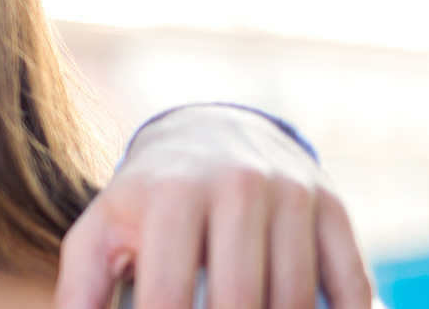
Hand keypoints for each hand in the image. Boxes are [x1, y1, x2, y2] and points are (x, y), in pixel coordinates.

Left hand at [55, 105, 374, 308]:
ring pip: (294, 298)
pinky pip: (348, 284)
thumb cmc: (145, 203)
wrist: (212, 136)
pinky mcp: (334, 206)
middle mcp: (238, 185)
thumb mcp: (101, 232)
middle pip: (241, 300)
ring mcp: (292, 193)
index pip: (169, 293)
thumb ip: (80, 289)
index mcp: (172, 193)